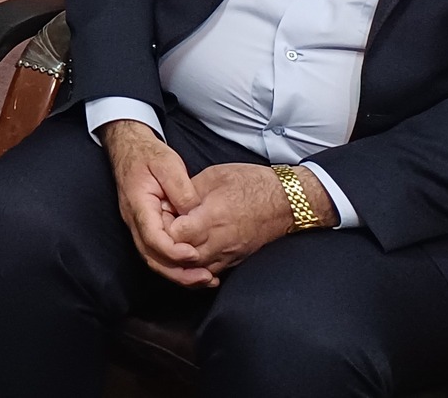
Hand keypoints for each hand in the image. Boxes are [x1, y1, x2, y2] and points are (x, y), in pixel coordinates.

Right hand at [100, 119, 211, 287]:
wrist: (129, 147)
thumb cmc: (148, 154)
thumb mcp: (168, 164)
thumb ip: (182, 190)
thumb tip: (193, 215)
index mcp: (138, 204)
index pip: (152, 238)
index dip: (173, 252)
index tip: (194, 254)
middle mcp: (134, 220)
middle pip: (151, 257)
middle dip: (178, 272)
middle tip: (204, 277)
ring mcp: (139, 225)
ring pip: (154, 259)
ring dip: (178, 273)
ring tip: (204, 279)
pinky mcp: (147, 227)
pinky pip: (158, 252)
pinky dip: (175, 264)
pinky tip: (195, 267)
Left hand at [171, 163, 333, 275]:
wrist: (286, 201)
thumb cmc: (251, 184)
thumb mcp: (213, 176)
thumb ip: (187, 191)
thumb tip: (167, 202)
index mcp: (213, 217)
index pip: (177, 234)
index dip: (163, 226)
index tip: (160, 214)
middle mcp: (221, 241)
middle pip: (183, 256)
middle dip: (167, 244)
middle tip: (163, 227)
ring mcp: (230, 254)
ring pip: (195, 269)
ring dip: (180, 258)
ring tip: (174, 239)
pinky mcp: (236, 261)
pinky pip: (210, 271)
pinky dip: (196, 267)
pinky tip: (189, 252)